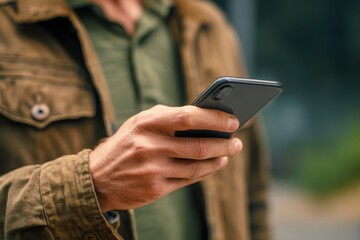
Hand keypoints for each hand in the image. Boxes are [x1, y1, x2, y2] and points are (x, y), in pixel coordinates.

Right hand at [89, 105, 241, 211]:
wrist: (98, 178)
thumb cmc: (126, 143)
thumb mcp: (140, 123)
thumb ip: (169, 118)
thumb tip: (205, 118)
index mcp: (147, 124)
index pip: (188, 117)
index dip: (215, 119)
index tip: (233, 121)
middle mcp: (149, 147)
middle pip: (199, 146)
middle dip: (224, 144)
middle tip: (237, 142)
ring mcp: (152, 170)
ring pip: (197, 166)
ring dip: (219, 160)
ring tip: (228, 154)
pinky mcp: (155, 189)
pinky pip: (188, 180)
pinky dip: (205, 173)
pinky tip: (213, 166)